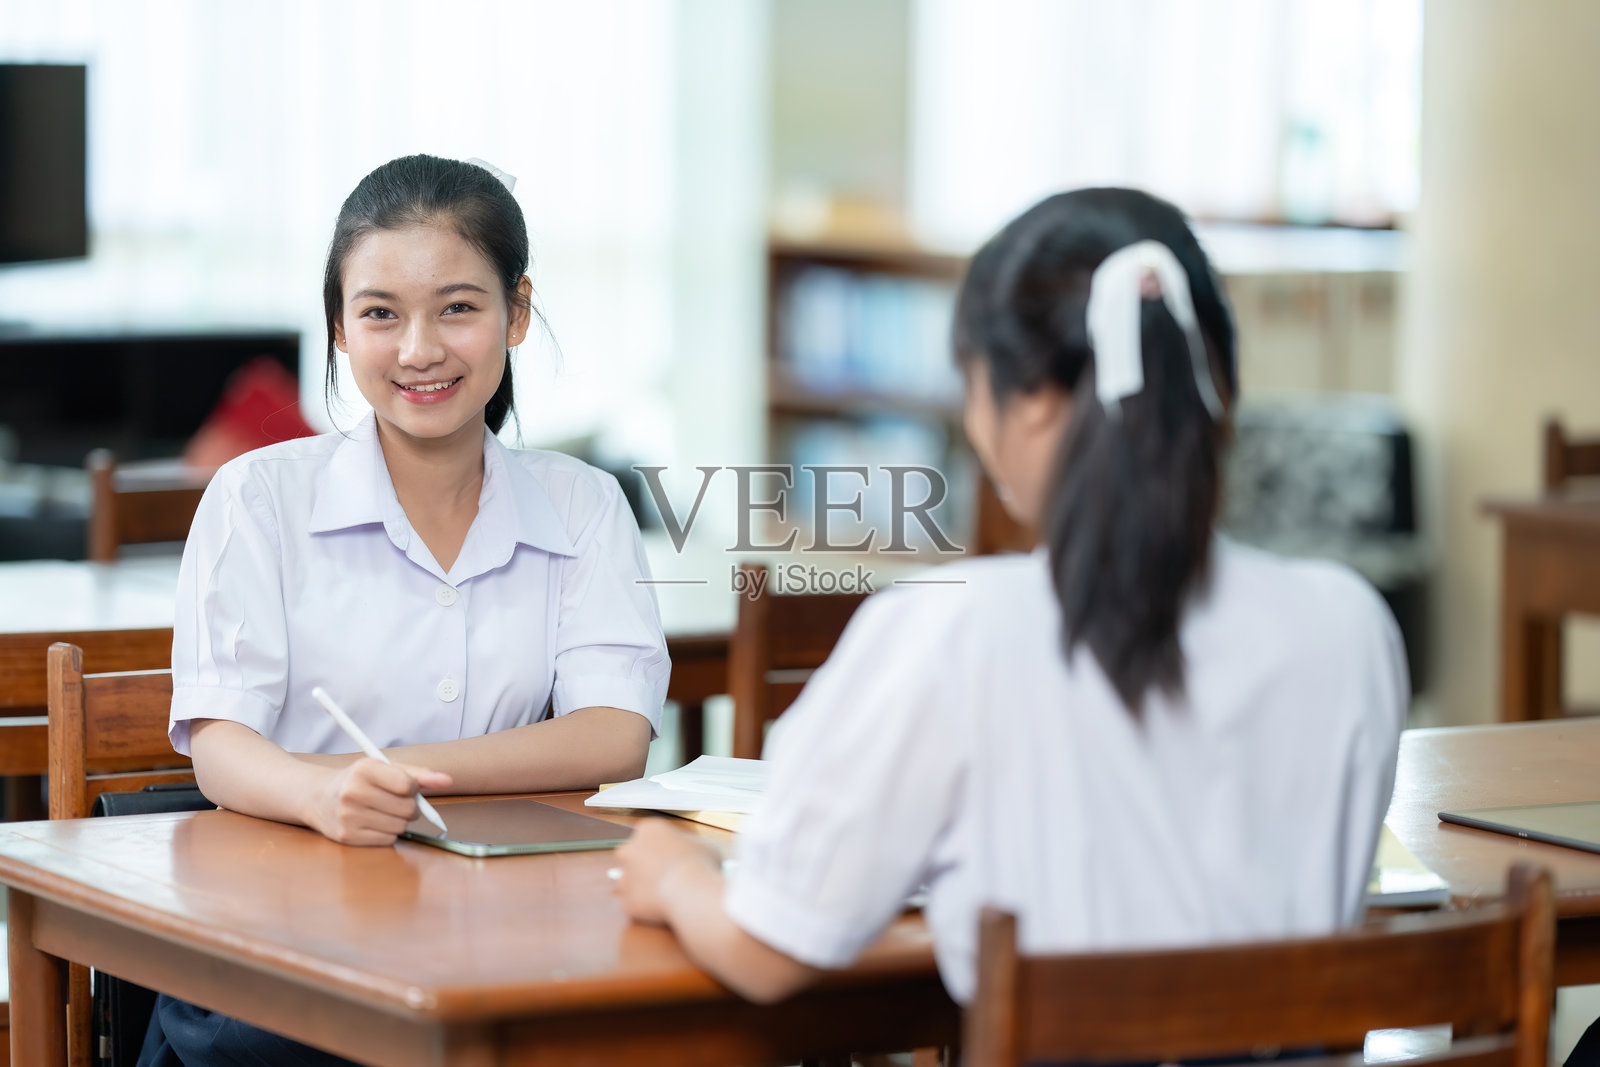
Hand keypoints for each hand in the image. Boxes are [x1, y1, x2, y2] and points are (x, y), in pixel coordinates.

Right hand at [306, 758, 452, 845]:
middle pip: (407, 809)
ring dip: (400, 821)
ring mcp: (348, 817)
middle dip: (410, 807)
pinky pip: (387, 840)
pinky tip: (374, 822)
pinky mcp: (347, 837)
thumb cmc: (359, 780)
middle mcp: (353, 793)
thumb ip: (419, 774)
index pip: (407, 785)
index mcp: (364, 770)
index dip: (414, 788)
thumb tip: (448, 781)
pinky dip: (388, 832)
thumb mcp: (385, 768)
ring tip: (384, 811)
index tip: (407, 787)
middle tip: (396, 801)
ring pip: (400, 827)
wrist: (318, 797)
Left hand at [613, 818, 721, 924]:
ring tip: (664, 893)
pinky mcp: (627, 901)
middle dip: (645, 865)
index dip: (662, 847)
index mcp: (648, 830)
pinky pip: (635, 904)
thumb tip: (694, 854)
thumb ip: (691, 846)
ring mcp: (625, 877)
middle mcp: (629, 850)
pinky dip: (645, 907)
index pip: (649, 835)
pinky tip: (662, 907)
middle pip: (633, 856)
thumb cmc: (700, 864)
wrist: (690, 892)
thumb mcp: (705, 845)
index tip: (672, 856)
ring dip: (642, 887)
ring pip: (629, 881)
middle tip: (665, 874)